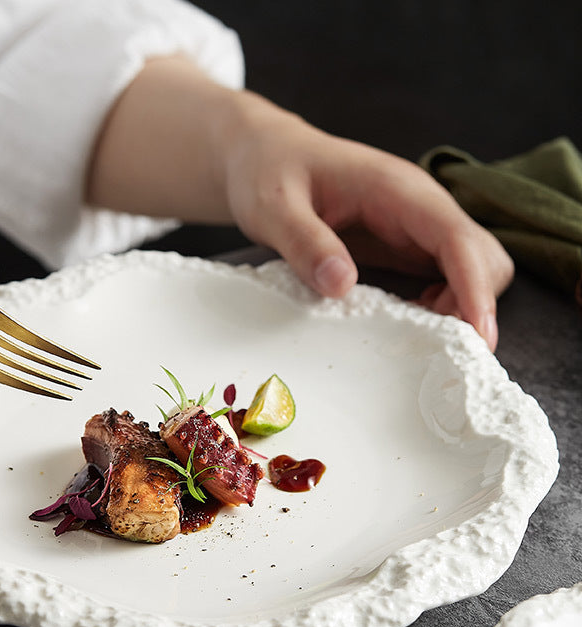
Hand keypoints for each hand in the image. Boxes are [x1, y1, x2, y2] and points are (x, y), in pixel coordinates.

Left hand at [219, 96, 513, 349]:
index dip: (474, 288)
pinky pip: (445, 276)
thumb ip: (305, 242)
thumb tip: (341, 285)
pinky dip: (441, 304)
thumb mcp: (273, 208)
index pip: (456, 238)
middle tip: (438, 349)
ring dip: (460, 306)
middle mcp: (419, 206)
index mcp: (395, 190)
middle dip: (474, 303)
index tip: (478, 336)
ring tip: (421, 340)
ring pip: (472, 267)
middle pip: (484, 255)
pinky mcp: (404, 243)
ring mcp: (415, 225)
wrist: (264, 156)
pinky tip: (409, 322)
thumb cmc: (267, 174)